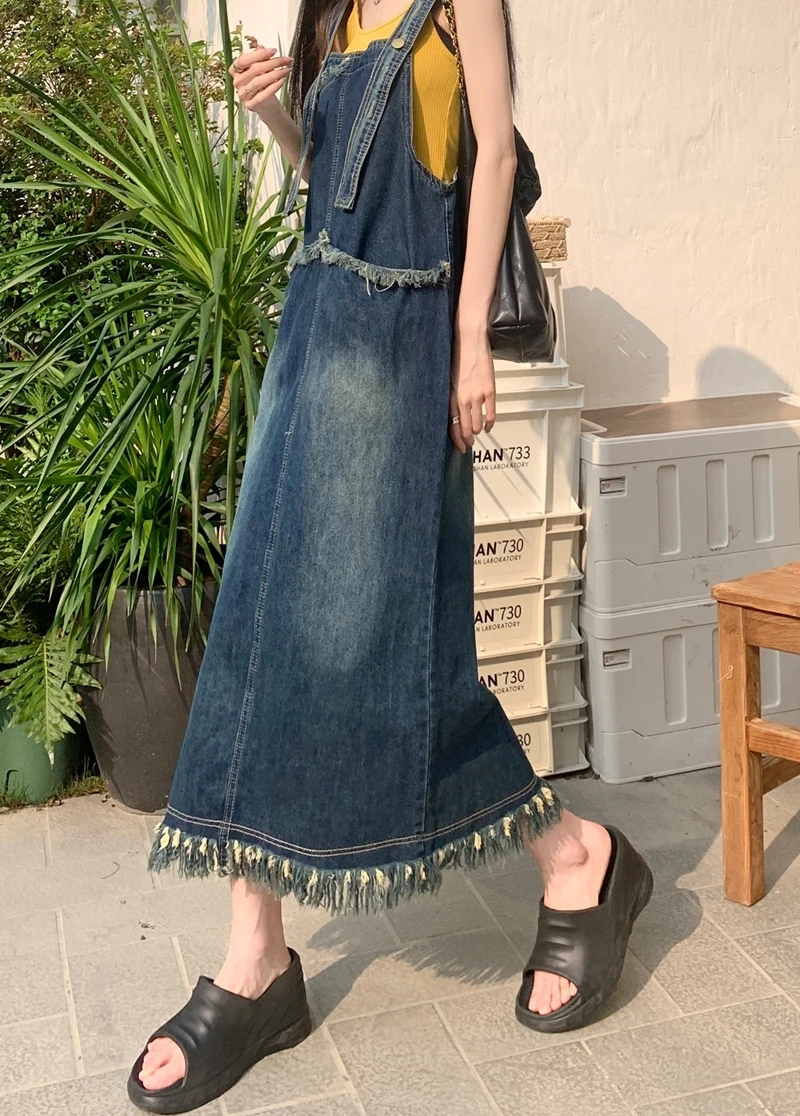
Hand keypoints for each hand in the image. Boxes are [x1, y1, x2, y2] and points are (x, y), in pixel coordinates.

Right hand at [229, 47, 292, 116]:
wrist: (265, 105)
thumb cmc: (262, 84)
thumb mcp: (260, 69)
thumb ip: (259, 58)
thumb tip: (261, 48)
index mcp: (235, 70)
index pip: (244, 60)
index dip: (258, 54)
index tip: (273, 51)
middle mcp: (237, 82)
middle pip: (254, 69)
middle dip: (272, 63)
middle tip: (285, 60)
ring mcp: (243, 94)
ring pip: (258, 81)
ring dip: (275, 74)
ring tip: (286, 70)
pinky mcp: (251, 105)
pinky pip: (263, 95)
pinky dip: (274, 87)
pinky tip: (282, 81)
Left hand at [449, 314, 495, 453]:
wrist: (470, 340)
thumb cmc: (458, 356)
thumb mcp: (449, 379)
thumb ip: (452, 396)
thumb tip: (455, 412)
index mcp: (450, 396)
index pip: (452, 425)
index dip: (456, 439)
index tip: (460, 446)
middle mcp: (462, 399)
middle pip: (465, 428)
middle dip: (467, 439)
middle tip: (469, 444)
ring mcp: (476, 396)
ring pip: (477, 424)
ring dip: (477, 431)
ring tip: (478, 433)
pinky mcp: (489, 391)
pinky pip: (491, 414)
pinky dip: (489, 423)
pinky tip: (488, 427)